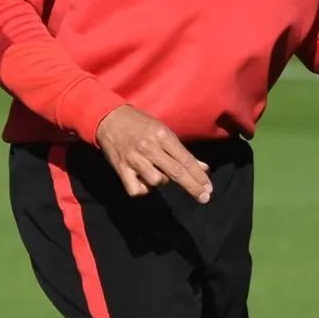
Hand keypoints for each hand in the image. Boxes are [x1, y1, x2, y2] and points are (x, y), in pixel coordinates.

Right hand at [96, 105, 212, 200]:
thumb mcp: (164, 131)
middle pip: (176, 172)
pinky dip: (143, 190)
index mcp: (162, 136)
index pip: (185, 159)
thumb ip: (182, 151)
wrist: (110, 119)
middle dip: (192, 186)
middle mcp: (150, 148)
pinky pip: (136, 190)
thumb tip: (204, 168)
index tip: (208, 188)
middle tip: (204, 198)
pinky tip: (144, 182)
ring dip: (162, 181)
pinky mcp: (121, 169)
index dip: (199, 175)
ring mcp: (135, 159)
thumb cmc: (141, 124)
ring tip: (158, 172)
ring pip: (157, 181)